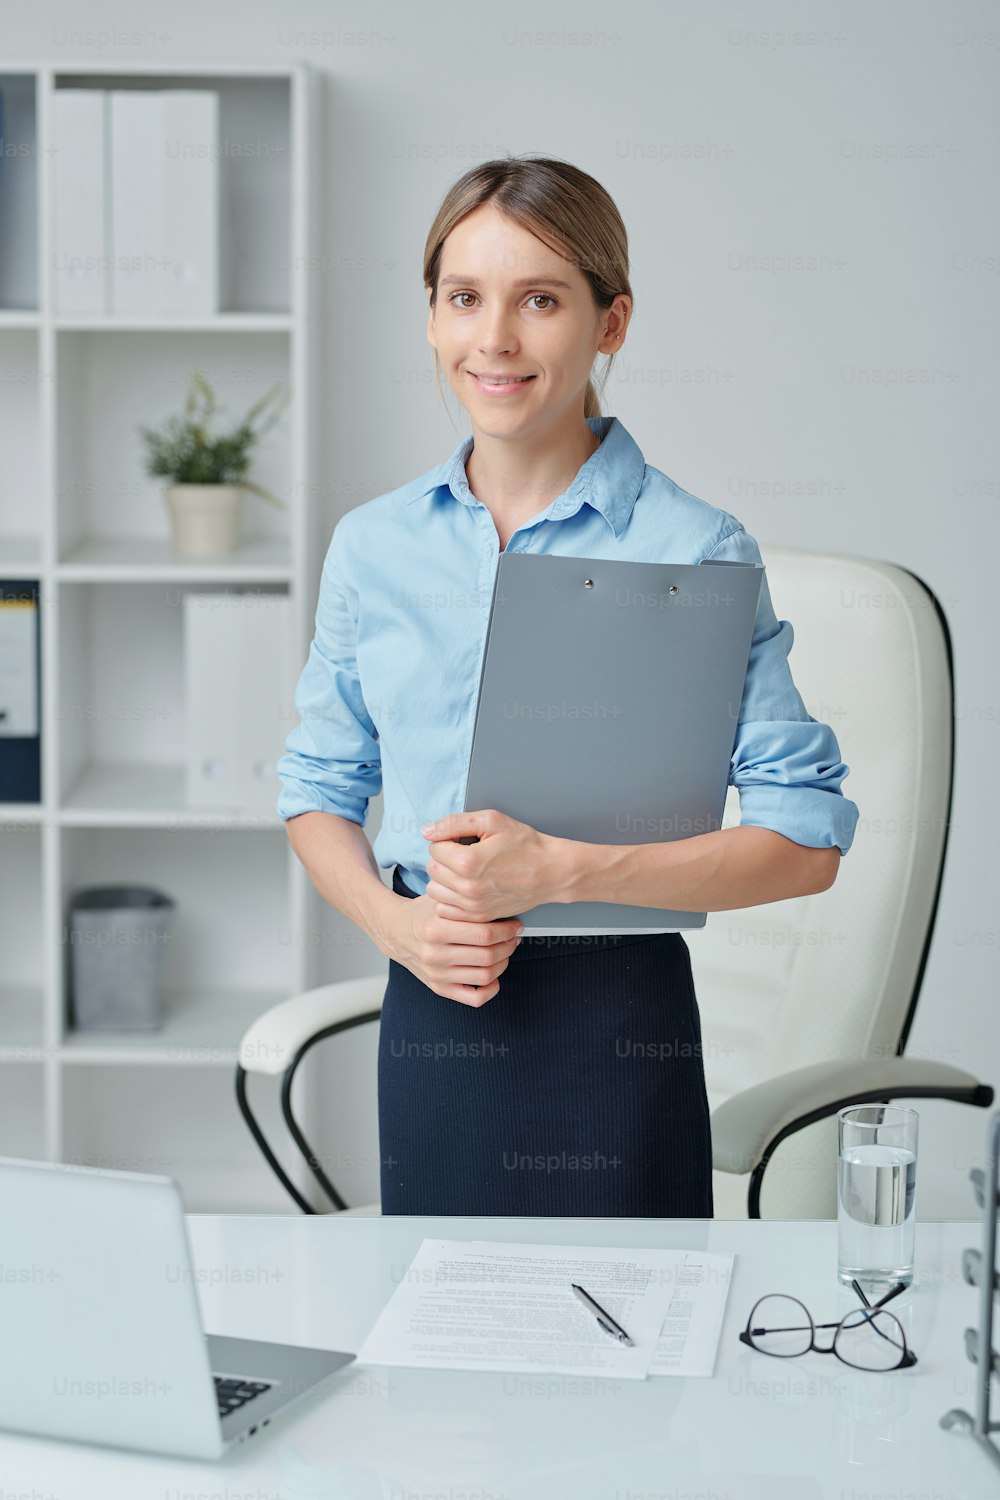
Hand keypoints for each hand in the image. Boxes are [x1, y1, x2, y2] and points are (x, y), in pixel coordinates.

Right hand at [383, 892, 521, 1008]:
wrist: (395, 931)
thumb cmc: (423, 914)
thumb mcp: (441, 900)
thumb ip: (468, 903)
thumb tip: (504, 906)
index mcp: (435, 929)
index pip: (483, 933)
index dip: (507, 930)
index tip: (515, 925)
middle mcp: (434, 954)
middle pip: (487, 955)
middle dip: (508, 945)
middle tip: (513, 937)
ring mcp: (436, 974)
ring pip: (485, 976)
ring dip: (503, 963)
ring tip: (505, 951)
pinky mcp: (439, 988)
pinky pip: (474, 999)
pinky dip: (491, 989)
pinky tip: (493, 975)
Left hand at [420, 809, 563, 922]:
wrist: (552, 872)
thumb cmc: (526, 845)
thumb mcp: (492, 821)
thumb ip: (454, 823)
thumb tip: (426, 831)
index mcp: (468, 861)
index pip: (434, 848)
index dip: (446, 840)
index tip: (463, 841)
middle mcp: (467, 887)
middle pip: (432, 869)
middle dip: (444, 858)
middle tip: (465, 854)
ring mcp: (473, 905)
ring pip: (435, 890)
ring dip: (444, 879)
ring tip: (465, 871)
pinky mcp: (478, 916)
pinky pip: (445, 909)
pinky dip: (450, 898)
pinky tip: (466, 887)